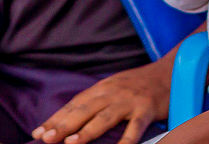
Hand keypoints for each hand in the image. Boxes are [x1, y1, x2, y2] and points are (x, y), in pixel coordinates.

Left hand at [31, 59, 171, 143]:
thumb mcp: (115, 87)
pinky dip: (126, 140)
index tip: (37, 133)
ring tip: (70, 143)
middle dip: (63, 125)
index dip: (56, 118)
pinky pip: (135, 128)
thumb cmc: (139, 84)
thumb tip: (69, 121)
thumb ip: (95, 102)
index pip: (75, 104)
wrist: (171, 71)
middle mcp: (113, 92)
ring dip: (87, 131)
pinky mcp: (147, 109)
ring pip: (105, 117)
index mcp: (103, 88)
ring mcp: (130, 101)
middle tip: (45, 138)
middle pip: (84, 110)